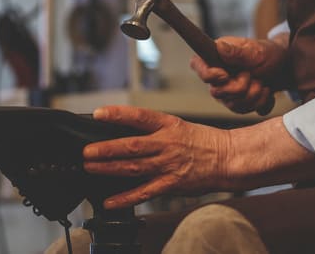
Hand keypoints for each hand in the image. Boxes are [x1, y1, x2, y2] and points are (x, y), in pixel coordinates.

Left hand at [82, 106, 230, 208]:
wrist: (227, 157)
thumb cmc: (202, 141)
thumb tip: (124, 134)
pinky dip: (126, 198)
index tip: (98, 114)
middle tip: (86, 151)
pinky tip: (111, 201)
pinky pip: (145, 192)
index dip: (117, 114)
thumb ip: (154, 131)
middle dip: (106, 149)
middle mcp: (166, 143)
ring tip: (90, 168)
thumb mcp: (178, 126)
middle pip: (131, 145)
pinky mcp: (172, 184)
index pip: (138, 116)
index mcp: (167, 124)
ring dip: (109, 168)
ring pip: (134, 167)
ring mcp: (169, 164)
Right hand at [190, 37, 287, 113]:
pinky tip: (264, 91)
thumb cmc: (266, 54)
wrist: (282, 67)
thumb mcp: (255, 50)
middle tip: (252, 74)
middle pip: (217, 93)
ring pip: (233, 105)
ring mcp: (227, 92)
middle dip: (240, 87)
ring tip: (261, 81)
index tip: (226, 74)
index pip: (197, 66)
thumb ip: (237, 51)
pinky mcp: (238, 103)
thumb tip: (219, 46)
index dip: (209, 75)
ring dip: (253, 94)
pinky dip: (260, 102)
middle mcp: (217, 76)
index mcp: (215, 57)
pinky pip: (245, 111)